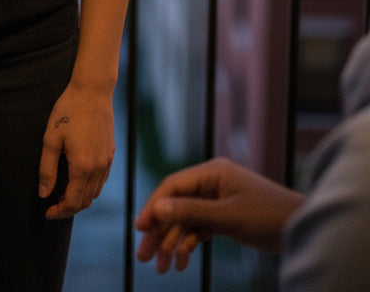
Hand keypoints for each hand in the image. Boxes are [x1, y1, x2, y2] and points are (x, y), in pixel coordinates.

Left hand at [39, 83, 114, 218]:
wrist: (92, 90)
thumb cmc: (68, 111)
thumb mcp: (51, 139)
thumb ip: (47, 169)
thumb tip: (44, 194)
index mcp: (82, 167)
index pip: (72, 202)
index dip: (59, 212)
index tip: (47, 212)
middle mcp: (98, 168)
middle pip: (85, 201)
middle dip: (68, 208)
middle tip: (53, 206)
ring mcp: (107, 161)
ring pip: (95, 192)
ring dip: (80, 199)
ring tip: (63, 194)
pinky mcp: (111, 153)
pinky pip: (102, 180)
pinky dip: (90, 187)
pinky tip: (78, 179)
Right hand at [135, 157, 304, 272]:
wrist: (302, 227)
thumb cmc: (269, 216)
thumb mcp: (228, 216)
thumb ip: (192, 211)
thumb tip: (157, 208)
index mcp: (211, 173)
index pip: (173, 186)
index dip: (154, 206)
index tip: (139, 229)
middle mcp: (210, 183)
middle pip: (176, 206)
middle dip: (159, 231)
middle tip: (143, 256)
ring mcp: (216, 200)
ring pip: (185, 221)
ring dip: (172, 243)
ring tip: (161, 268)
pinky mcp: (223, 217)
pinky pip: (198, 230)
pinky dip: (189, 245)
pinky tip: (181, 263)